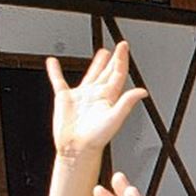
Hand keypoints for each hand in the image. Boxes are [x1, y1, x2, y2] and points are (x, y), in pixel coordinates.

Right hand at [47, 41, 148, 158]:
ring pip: (90, 75)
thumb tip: (142, 91)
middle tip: (118, 47)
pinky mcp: (64, 98)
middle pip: (107, 73)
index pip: (118, 74)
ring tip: (102, 52)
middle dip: (114, 60)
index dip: (121, 59)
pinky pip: (58, 81)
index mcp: (109, 98)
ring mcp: (81, 96)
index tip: (124, 46)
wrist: (77, 148)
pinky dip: (54, 71)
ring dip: (96, 64)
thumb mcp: (115, 117)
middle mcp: (97, 95)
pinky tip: (52, 62)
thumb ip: (127, 103)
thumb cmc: (96, 138)